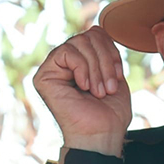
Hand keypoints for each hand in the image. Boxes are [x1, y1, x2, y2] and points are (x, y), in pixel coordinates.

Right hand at [34, 27, 131, 156]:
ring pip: (79, 42)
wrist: (101, 135)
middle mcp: (65, 64)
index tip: (119, 76)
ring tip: (100, 90)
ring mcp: (53, 69)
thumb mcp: (113, 74)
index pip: (96, 34)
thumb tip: (97, 28)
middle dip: (106, 59)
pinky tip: (84, 87)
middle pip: (89, 35)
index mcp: (82, 63)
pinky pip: (66, 52)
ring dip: (97, 67)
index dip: (111, 50)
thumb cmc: (110, 112)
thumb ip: (103, 51)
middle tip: (109, 87)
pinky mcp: (44, 76)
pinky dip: (82, 68)